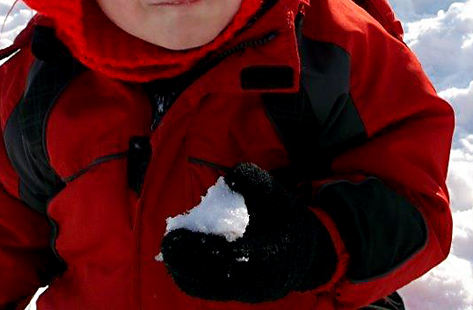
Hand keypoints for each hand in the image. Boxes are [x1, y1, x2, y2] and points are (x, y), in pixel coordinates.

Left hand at [161, 163, 337, 302]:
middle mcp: (259, 282)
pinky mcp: (235, 295)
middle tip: (169, 241)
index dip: (203, 247)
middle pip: (215, 278)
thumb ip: (254, 181)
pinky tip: (178, 256)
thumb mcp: (277, 193)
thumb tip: (229, 177)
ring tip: (171, 245)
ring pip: (207, 288)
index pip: (233, 258)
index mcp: (273, 255)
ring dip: (184, 269)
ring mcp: (246, 293)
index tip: (180, 233)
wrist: (303, 251)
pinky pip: (207, 290)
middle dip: (187, 261)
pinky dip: (188, 275)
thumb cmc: (285, 217)